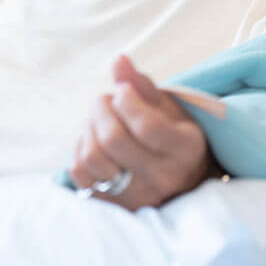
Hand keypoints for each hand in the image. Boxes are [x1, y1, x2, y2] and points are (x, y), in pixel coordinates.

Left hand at [69, 54, 211, 210]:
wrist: (179, 180)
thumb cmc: (173, 135)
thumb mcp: (168, 108)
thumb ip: (142, 85)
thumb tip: (118, 60)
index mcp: (185, 150)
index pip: (146, 126)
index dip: (126, 100)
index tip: (124, 90)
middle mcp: (164, 179)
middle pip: (113, 140)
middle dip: (102, 109)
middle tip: (107, 100)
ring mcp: (138, 197)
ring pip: (92, 157)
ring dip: (89, 128)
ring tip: (100, 120)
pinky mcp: (113, 205)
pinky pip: (79, 173)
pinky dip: (80, 149)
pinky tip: (94, 141)